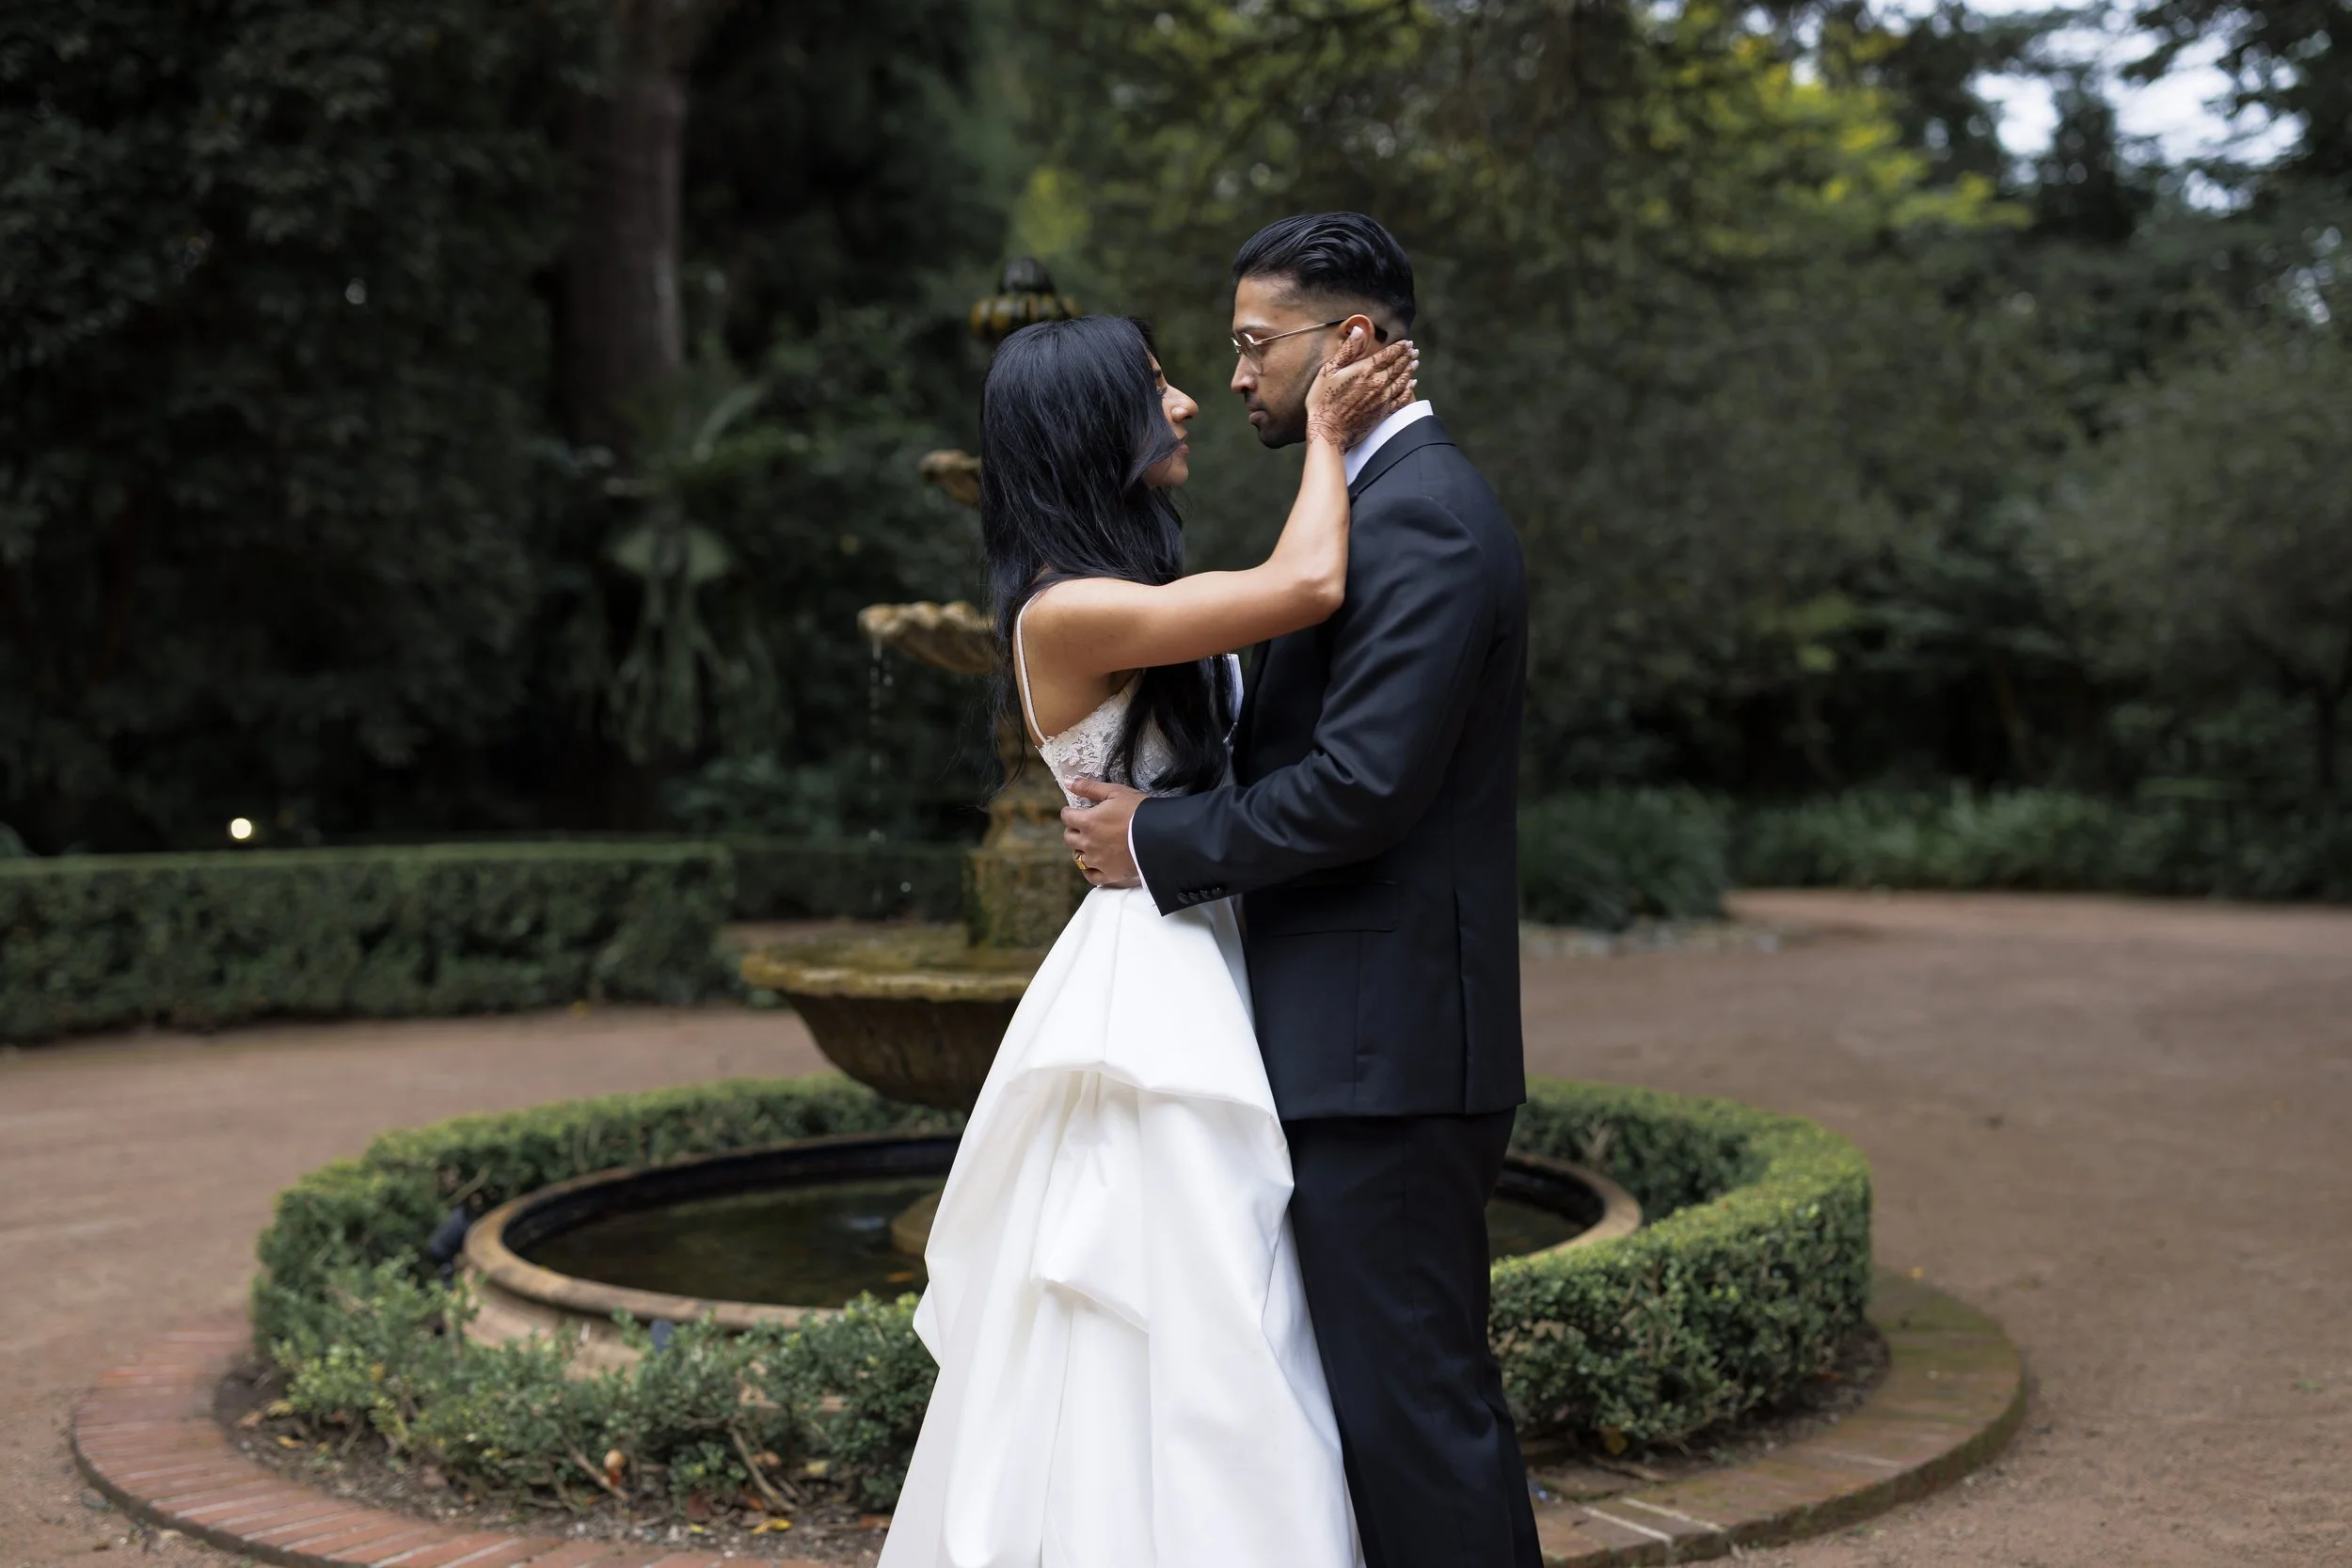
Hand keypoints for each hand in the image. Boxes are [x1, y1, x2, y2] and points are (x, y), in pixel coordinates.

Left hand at [1061, 778, 1147, 887]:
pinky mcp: (1109, 874)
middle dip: (1074, 830)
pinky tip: (1094, 863)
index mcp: (1088, 822)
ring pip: (1077, 857)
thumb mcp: (1115, 792)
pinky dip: (1089, 869)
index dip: (1070, 812)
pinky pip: (1090, 875)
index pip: (1067, 817)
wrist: (1160, 835)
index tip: (1075, 811)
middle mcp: (1088, 843)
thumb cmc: (1138, 810)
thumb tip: (1067, 782)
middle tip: (1084, 826)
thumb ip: (1089, 787)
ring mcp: (1097, 861)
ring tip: (1090, 843)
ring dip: (1080, 849)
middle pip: (1069, 837)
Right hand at [1305, 331, 1417, 447]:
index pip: (1388, 355)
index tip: (1407, 342)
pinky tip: (1412, 385)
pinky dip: (1408, 390)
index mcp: (1365, 370)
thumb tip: (1359, 330)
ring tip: (1415, 363)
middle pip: (1397, 366)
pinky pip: (1401, 399)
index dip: (1399, 347)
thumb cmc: (1323, 399)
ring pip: (1401, 381)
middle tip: (1414, 350)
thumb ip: (1347, 350)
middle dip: (1407, 357)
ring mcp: (1382, 398)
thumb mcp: (1329, 370)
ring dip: (1409, 370)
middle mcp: (1378, 383)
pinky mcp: (1383, 412)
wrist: (1328, 430)